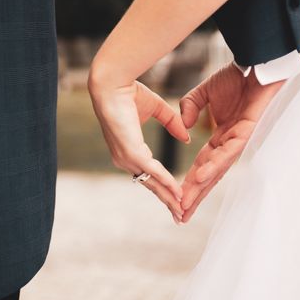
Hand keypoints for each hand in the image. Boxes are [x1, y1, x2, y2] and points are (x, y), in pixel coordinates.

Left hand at [88, 76, 190, 222]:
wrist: (113, 83)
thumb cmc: (129, 92)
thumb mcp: (157, 109)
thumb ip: (172, 123)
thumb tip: (187, 138)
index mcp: (129, 151)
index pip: (148, 175)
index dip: (164, 187)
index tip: (177, 198)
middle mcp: (126, 159)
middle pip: (150, 186)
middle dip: (167, 202)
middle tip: (179, 216)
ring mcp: (127, 158)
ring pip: (152, 183)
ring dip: (168, 197)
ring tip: (181, 210)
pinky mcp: (131, 152)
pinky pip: (153, 171)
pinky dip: (166, 182)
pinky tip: (177, 192)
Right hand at [178, 62, 284, 221]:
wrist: (255, 64)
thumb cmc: (234, 77)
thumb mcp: (203, 93)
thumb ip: (189, 106)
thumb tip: (182, 125)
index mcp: (219, 138)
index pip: (202, 166)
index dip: (189, 184)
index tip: (175, 201)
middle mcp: (229, 144)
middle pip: (210, 176)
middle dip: (195, 196)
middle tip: (180, 217)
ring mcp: (239, 139)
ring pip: (218, 169)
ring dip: (202, 186)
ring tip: (187, 201)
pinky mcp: (248, 130)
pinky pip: (229, 151)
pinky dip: (215, 164)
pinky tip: (201, 175)